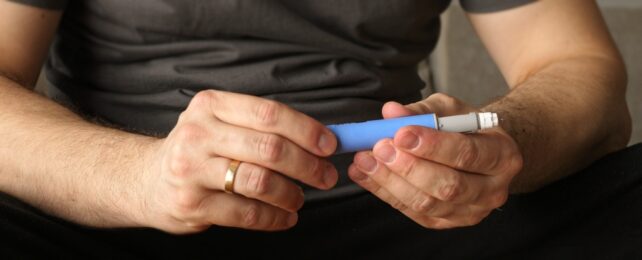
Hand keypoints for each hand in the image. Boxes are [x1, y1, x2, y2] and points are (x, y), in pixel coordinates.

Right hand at [136, 90, 337, 233]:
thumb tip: (321, 138)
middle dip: (308, 165)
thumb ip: (262, 126)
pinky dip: (274, 218)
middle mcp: (198, 133)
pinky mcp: (190, 204)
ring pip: (260, 182)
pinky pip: (246, 213)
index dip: (306, 130)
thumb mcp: (219, 122)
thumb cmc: (197, 149)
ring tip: (300, 199)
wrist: (146, 180)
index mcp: (211, 105)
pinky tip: (284, 217)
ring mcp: (191, 170)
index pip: (269, 113)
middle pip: (269, 148)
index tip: (329, 145)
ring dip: (291, 193)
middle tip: (326, 176)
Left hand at [348, 93, 522, 228]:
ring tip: (364, 160)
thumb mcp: (450, 109)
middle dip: (409, 167)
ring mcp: (470, 212)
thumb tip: (391, 112)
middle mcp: (492, 189)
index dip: (432, 146)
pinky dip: (384, 192)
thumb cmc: (465, 127)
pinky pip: (411, 211)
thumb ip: (422, 111)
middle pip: (448, 186)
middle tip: (380, 147)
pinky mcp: (445, 223)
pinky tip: (364, 174)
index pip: (467, 154)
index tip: (401, 133)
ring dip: (390, 181)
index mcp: (502, 156)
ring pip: (426, 204)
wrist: (480, 153)